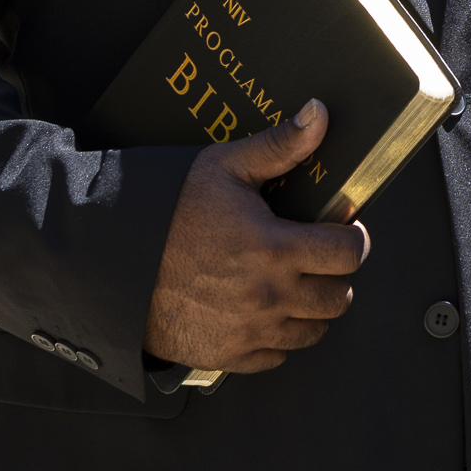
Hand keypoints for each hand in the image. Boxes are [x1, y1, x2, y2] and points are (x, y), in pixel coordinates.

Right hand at [141, 101, 369, 372]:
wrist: (116, 262)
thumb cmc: (168, 212)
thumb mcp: (224, 167)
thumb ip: (279, 145)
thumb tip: (319, 114)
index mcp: (275, 247)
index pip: (348, 254)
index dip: (353, 239)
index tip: (345, 231)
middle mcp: (269, 295)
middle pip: (340, 297)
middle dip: (337, 275)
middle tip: (321, 259)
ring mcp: (250, 330)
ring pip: (314, 331)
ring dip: (313, 309)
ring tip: (296, 285)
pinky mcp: (229, 355)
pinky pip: (277, 356)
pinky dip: (278, 337)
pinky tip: (265, 311)